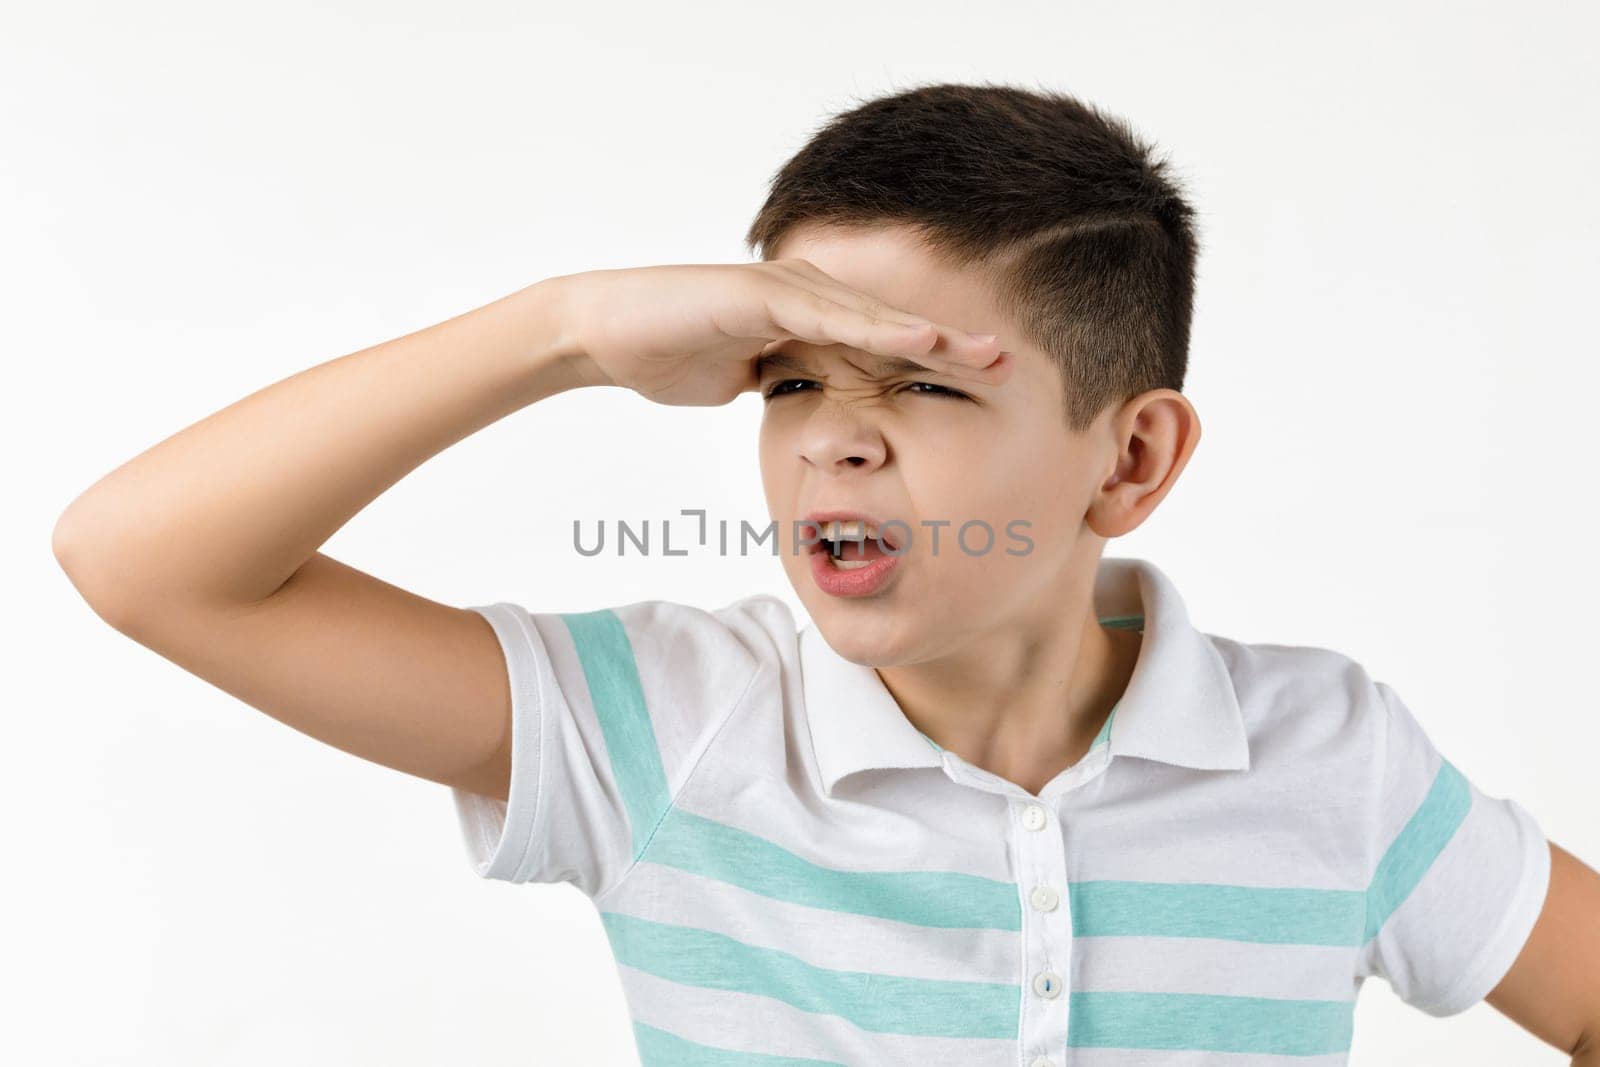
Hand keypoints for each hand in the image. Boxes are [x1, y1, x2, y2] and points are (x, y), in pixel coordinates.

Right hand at [552, 258, 1011, 405]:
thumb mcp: (748, 384)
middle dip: (953, 349)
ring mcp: (787, 290)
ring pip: (873, 318)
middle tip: (1012, 367)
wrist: (604, 334)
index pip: (885, 351)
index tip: (987, 392)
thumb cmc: (671, 356)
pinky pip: (828, 314)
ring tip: (984, 355)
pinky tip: (920, 341)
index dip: (938, 369)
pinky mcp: (760, 292)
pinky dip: (876, 329)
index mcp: (810, 324)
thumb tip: (818, 425)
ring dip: (932, 337)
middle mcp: (808, 299)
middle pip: (893, 329)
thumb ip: (788, 391)